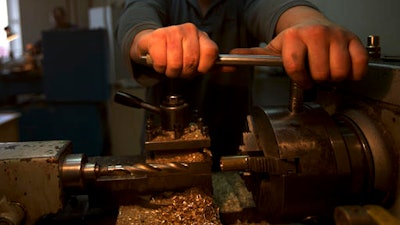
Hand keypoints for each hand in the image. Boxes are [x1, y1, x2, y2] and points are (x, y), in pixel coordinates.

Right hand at [130, 23, 218, 78]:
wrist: (152, 43)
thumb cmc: (177, 53)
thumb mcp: (197, 58)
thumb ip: (213, 64)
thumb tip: (233, 68)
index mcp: (201, 35)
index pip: (211, 53)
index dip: (204, 67)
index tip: (198, 70)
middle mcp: (188, 30)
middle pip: (192, 62)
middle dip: (185, 73)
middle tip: (180, 71)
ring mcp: (172, 31)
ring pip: (176, 64)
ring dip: (172, 72)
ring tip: (170, 67)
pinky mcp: (157, 37)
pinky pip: (161, 62)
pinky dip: (160, 68)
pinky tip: (161, 63)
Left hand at [231, 7, 368, 88]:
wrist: (315, 23)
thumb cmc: (294, 41)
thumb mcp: (273, 48)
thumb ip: (253, 54)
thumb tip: (233, 56)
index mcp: (294, 37)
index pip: (295, 68)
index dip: (299, 78)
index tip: (301, 77)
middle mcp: (316, 34)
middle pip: (319, 73)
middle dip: (316, 78)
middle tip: (315, 73)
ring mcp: (337, 36)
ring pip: (339, 72)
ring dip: (334, 77)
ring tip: (327, 70)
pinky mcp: (354, 40)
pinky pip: (359, 65)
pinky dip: (353, 73)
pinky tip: (344, 69)